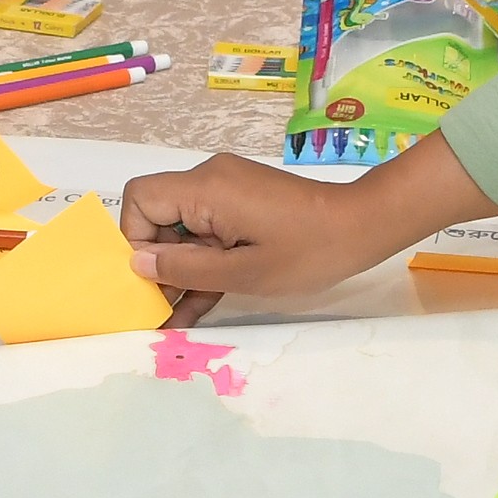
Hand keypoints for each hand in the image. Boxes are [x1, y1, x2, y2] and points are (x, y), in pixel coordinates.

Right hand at [120, 140, 472, 313]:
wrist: (362, 227)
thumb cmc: (307, 252)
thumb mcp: (242, 273)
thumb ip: (185, 269)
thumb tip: (138, 264)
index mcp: (205, 188)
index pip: (141, 199)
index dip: (136, 239)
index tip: (153, 278)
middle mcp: (210, 180)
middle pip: (159, 214)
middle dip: (157, 260)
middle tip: (162, 305)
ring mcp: (227, 190)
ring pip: (183, 228)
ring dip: (180, 268)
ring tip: (176, 317)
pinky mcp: (242, 203)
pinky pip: (208, 230)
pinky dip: (203, 261)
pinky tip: (196, 304)